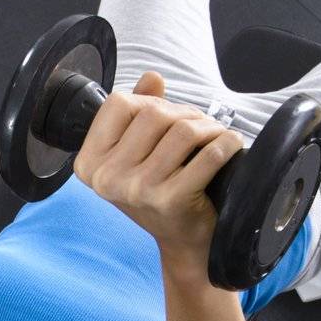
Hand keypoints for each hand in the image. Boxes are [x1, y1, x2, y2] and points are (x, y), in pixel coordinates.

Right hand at [72, 70, 242, 274]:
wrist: (182, 242)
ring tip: (214, 137)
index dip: (147, 102)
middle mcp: (108, 178)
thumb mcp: (136, 154)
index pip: (118, 104)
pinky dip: (227, 143)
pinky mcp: (170, 200)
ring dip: (207, 128)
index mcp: (90, 164)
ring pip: (183, 130)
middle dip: (184, 113)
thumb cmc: (158, 192)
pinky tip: (230, 146)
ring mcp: (138, 190)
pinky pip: (209, 154)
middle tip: (199, 128)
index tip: (163, 118)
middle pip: (153, 114)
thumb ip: (139, 113)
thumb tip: (152, 78)